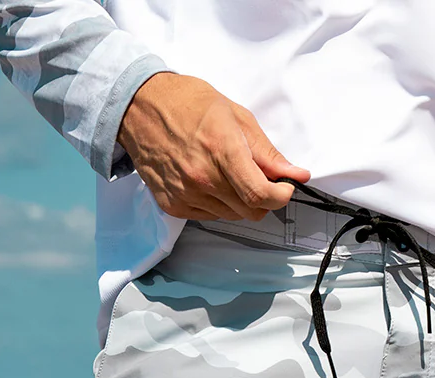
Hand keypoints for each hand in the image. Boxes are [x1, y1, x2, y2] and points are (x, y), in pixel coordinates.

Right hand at [116, 72, 309, 221]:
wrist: (139, 107)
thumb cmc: (187, 104)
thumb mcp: (235, 116)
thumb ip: (267, 152)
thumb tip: (295, 174)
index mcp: (221, 150)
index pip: (260, 194)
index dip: (281, 196)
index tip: (285, 188)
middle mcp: (202, 177)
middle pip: (251, 211)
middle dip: (264, 199)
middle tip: (258, 178)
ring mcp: (186, 194)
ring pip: (232, 216)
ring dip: (240, 201)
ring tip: (227, 173)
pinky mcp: (174, 205)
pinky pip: (210, 216)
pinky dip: (217, 204)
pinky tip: (208, 180)